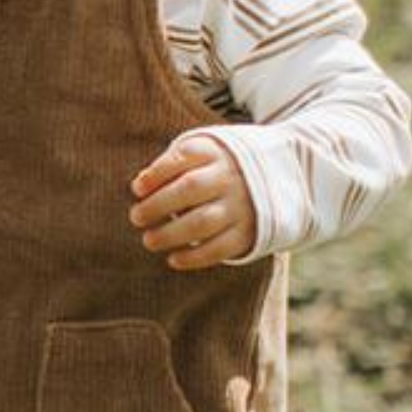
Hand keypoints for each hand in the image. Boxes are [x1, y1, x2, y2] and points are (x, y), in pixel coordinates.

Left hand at [128, 133, 257, 270]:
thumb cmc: (217, 169)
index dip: (156, 174)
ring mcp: (241, 205)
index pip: (183, 157)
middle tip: (136, 217)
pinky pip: (219, 248)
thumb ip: (170, 166)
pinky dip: (194, 257)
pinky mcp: (248, 232)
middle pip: (190, 188)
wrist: (275, 179)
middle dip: (157, 205)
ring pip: (202, 222)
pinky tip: (173, 259)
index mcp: (214, 152)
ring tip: (149, 240)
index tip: (137, 189)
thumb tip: (140, 185)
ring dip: (171, 234)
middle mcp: (230, 176)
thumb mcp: (199, 155)